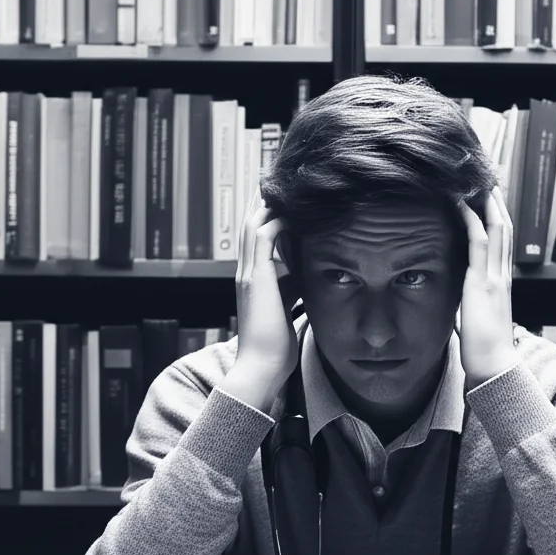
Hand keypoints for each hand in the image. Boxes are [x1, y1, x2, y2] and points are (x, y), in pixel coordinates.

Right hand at [224, 190, 299, 410]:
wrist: (262, 369)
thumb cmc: (276, 349)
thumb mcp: (288, 311)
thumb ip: (293, 292)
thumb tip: (309, 279)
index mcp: (253, 281)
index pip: (257, 240)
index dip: (270, 219)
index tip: (289, 204)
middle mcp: (246, 274)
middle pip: (252, 225)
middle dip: (267, 203)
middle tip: (286, 185)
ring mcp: (248, 275)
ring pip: (255, 225)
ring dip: (271, 205)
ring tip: (290, 188)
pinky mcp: (256, 279)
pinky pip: (264, 237)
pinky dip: (278, 220)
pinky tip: (296, 212)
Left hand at [457, 186, 516, 384]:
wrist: (493, 367)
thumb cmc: (484, 351)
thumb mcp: (476, 320)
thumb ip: (470, 307)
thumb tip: (460, 305)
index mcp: (501, 283)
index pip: (502, 243)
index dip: (498, 218)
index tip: (490, 199)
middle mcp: (502, 275)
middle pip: (504, 228)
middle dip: (497, 201)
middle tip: (489, 177)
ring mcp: (494, 276)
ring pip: (496, 228)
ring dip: (486, 202)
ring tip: (476, 180)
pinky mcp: (481, 282)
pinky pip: (477, 242)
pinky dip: (470, 219)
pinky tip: (461, 203)